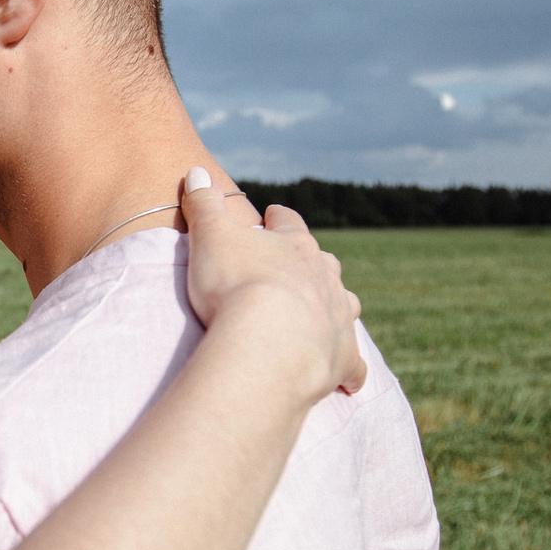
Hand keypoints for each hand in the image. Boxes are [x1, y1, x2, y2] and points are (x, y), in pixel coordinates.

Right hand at [179, 167, 366, 399]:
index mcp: (296, 247)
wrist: (267, 342)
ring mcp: (338, 317)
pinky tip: (351, 379)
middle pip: (325, 263)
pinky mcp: (342, 357)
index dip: (279, 218)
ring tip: (326, 313)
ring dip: (337, 307)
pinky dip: (352, 370)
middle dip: (313, 264)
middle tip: (300, 267)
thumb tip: (196, 169)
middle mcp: (325, 278)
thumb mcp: (211, 237)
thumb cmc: (236, 286)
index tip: (273, 214)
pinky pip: (354, 365)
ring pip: (347, 305)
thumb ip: (204, 203)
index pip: (289, 223)